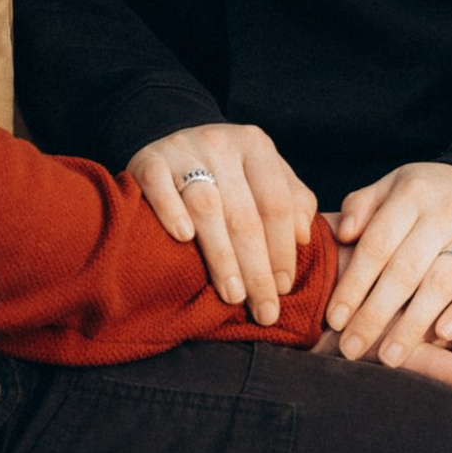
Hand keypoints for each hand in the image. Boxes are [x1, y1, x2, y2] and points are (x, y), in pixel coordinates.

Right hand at [127, 122, 317, 325]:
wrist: (174, 145)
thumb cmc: (230, 172)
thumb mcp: (265, 176)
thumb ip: (293, 201)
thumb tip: (303, 237)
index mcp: (255, 145)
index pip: (275, 204)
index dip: (282, 249)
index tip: (285, 288)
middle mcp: (221, 142)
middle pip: (243, 214)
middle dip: (257, 268)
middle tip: (264, 309)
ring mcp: (183, 149)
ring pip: (206, 206)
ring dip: (222, 256)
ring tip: (233, 295)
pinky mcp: (148, 160)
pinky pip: (159, 185)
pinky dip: (171, 210)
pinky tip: (184, 237)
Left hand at [328, 161, 451, 363]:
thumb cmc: (430, 196)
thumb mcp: (395, 186)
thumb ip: (362, 205)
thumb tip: (342, 233)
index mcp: (412, 192)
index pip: (376, 244)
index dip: (353, 284)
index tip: (334, 319)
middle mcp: (446, 209)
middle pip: (404, 270)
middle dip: (374, 314)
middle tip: (351, 348)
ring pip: (440, 283)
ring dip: (412, 324)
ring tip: (389, 356)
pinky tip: (440, 336)